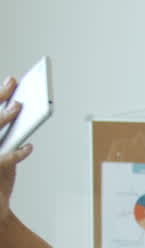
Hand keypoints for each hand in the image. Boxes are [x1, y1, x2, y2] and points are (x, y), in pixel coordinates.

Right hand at [0, 76, 34, 225]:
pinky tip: (29, 147)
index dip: (1, 94)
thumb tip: (26, 111)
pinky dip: (18, 152)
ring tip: (20, 107)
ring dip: (4, 118)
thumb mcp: (4, 153)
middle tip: (15, 83)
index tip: (13, 79)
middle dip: (1, 97)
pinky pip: (4, 158)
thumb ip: (12, 133)